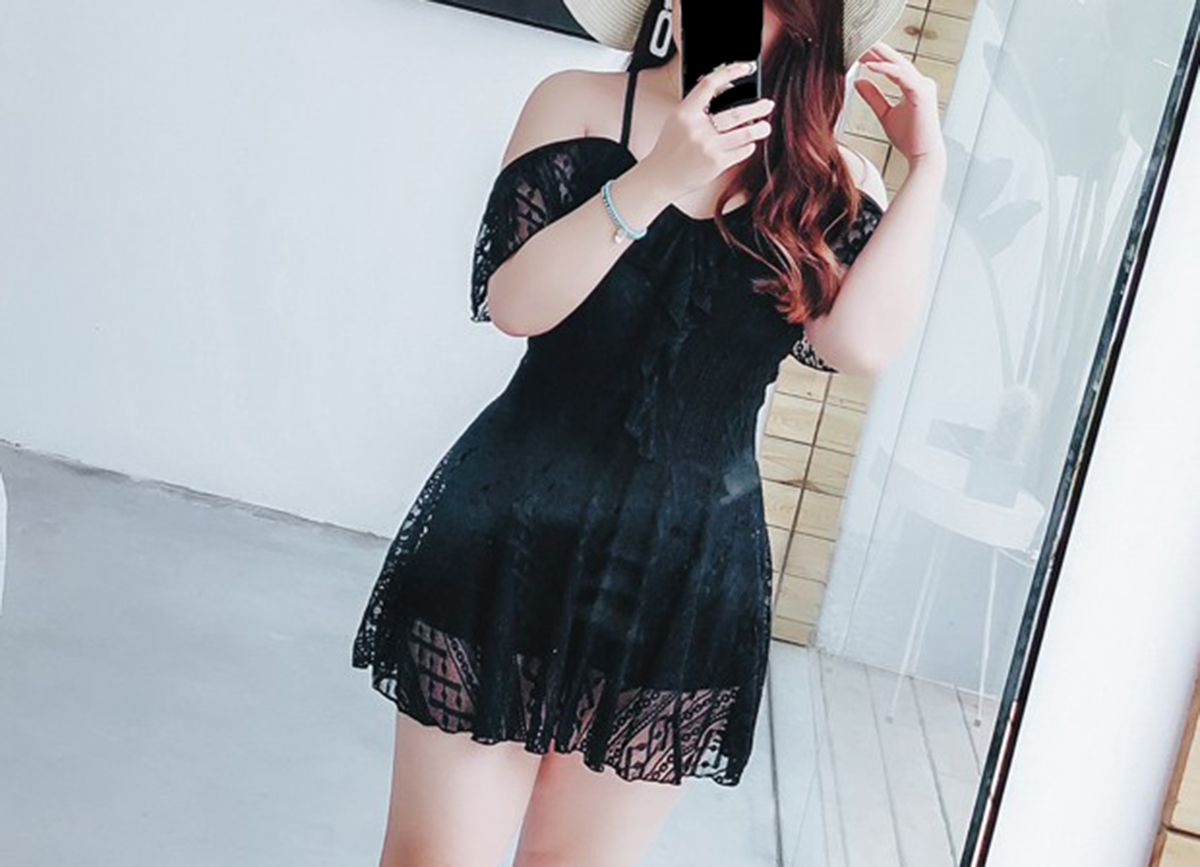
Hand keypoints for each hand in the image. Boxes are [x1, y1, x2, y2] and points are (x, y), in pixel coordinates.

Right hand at [638, 60, 774, 201]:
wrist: (661, 176)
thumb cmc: (671, 146)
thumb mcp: (677, 120)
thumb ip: (697, 105)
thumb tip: (726, 89)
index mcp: (685, 113)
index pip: (709, 84)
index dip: (730, 72)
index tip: (746, 67)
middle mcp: (697, 129)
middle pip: (736, 112)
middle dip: (757, 107)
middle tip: (768, 104)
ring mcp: (708, 147)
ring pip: (744, 133)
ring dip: (759, 129)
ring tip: (765, 127)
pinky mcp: (716, 164)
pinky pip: (741, 151)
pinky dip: (748, 146)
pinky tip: (748, 144)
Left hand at [855, 42, 945, 166]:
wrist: (922, 155)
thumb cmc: (909, 138)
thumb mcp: (884, 114)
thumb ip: (873, 97)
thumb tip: (859, 81)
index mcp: (914, 86)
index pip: (893, 67)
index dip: (876, 58)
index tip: (859, 52)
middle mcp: (921, 82)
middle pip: (897, 61)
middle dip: (877, 51)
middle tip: (859, 42)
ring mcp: (923, 86)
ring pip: (899, 64)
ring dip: (879, 55)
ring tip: (862, 48)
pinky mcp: (922, 93)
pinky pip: (902, 75)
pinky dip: (886, 69)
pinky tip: (870, 65)